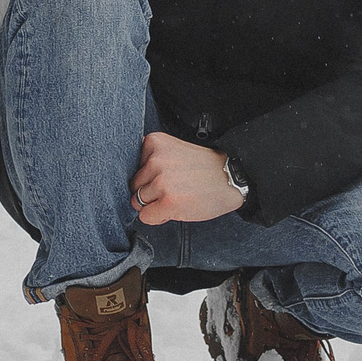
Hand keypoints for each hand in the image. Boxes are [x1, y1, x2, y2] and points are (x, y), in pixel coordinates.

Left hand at [130, 133, 245, 225]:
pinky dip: (158, 217)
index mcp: (153, 142)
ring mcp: (161, 181)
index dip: (148, 178)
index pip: (132, 168)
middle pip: (133, 186)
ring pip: (138, 202)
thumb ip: (151, 160)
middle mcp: (155, 160)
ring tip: (177, 197)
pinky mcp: (168, 201)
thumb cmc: (203, 168)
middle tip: (173, 189)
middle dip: (149, 193)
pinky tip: (176, 209)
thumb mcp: (173, 151)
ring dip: (154, 205)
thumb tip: (129, 184)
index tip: (167, 176)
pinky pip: (146, 217)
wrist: (231, 178)